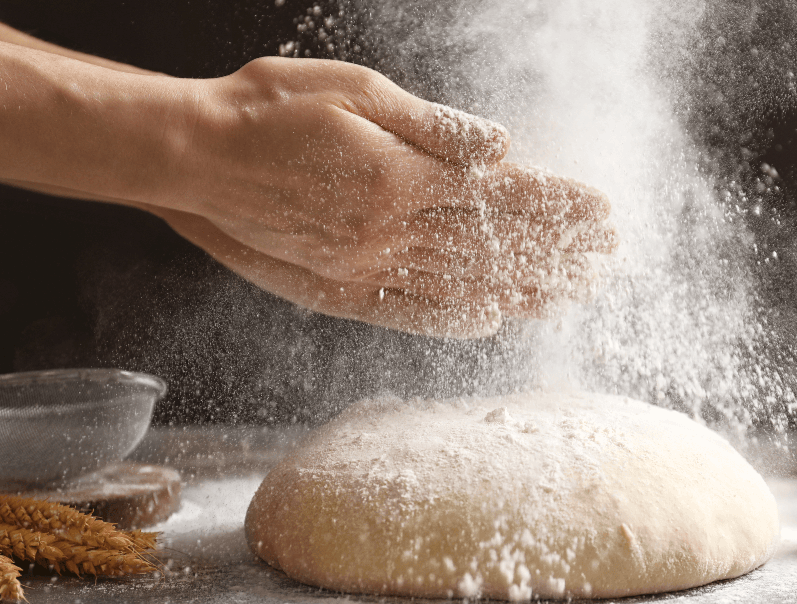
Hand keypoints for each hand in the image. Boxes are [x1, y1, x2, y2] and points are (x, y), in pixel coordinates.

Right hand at [144, 57, 615, 336]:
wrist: (190, 157)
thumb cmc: (268, 110)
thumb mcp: (355, 92)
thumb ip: (433, 127)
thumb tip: (502, 148)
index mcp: (397, 179)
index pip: (500, 199)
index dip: (557, 207)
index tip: (601, 212)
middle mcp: (386, 233)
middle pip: (491, 248)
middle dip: (556, 251)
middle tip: (606, 256)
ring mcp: (362, 268)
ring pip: (460, 286)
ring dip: (523, 290)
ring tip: (571, 291)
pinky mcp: (337, 288)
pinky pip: (409, 312)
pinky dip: (457, 318)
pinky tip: (494, 318)